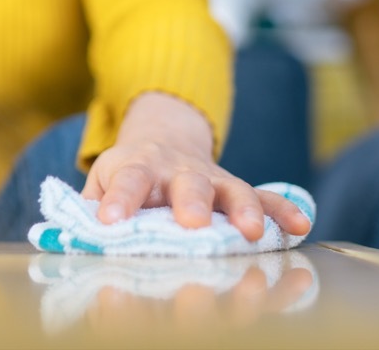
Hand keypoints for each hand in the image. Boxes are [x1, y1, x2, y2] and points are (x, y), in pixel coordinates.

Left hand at [82, 93, 310, 239]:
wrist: (162, 138)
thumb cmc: (129, 174)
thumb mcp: (102, 181)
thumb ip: (91, 207)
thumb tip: (78, 240)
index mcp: (138, 167)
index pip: (127, 181)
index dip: (119, 199)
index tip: (111, 219)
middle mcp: (178, 170)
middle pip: (186, 182)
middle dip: (190, 202)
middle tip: (191, 224)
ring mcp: (212, 178)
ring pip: (232, 189)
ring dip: (243, 209)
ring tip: (252, 232)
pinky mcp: (237, 188)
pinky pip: (265, 198)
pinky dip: (283, 210)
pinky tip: (300, 226)